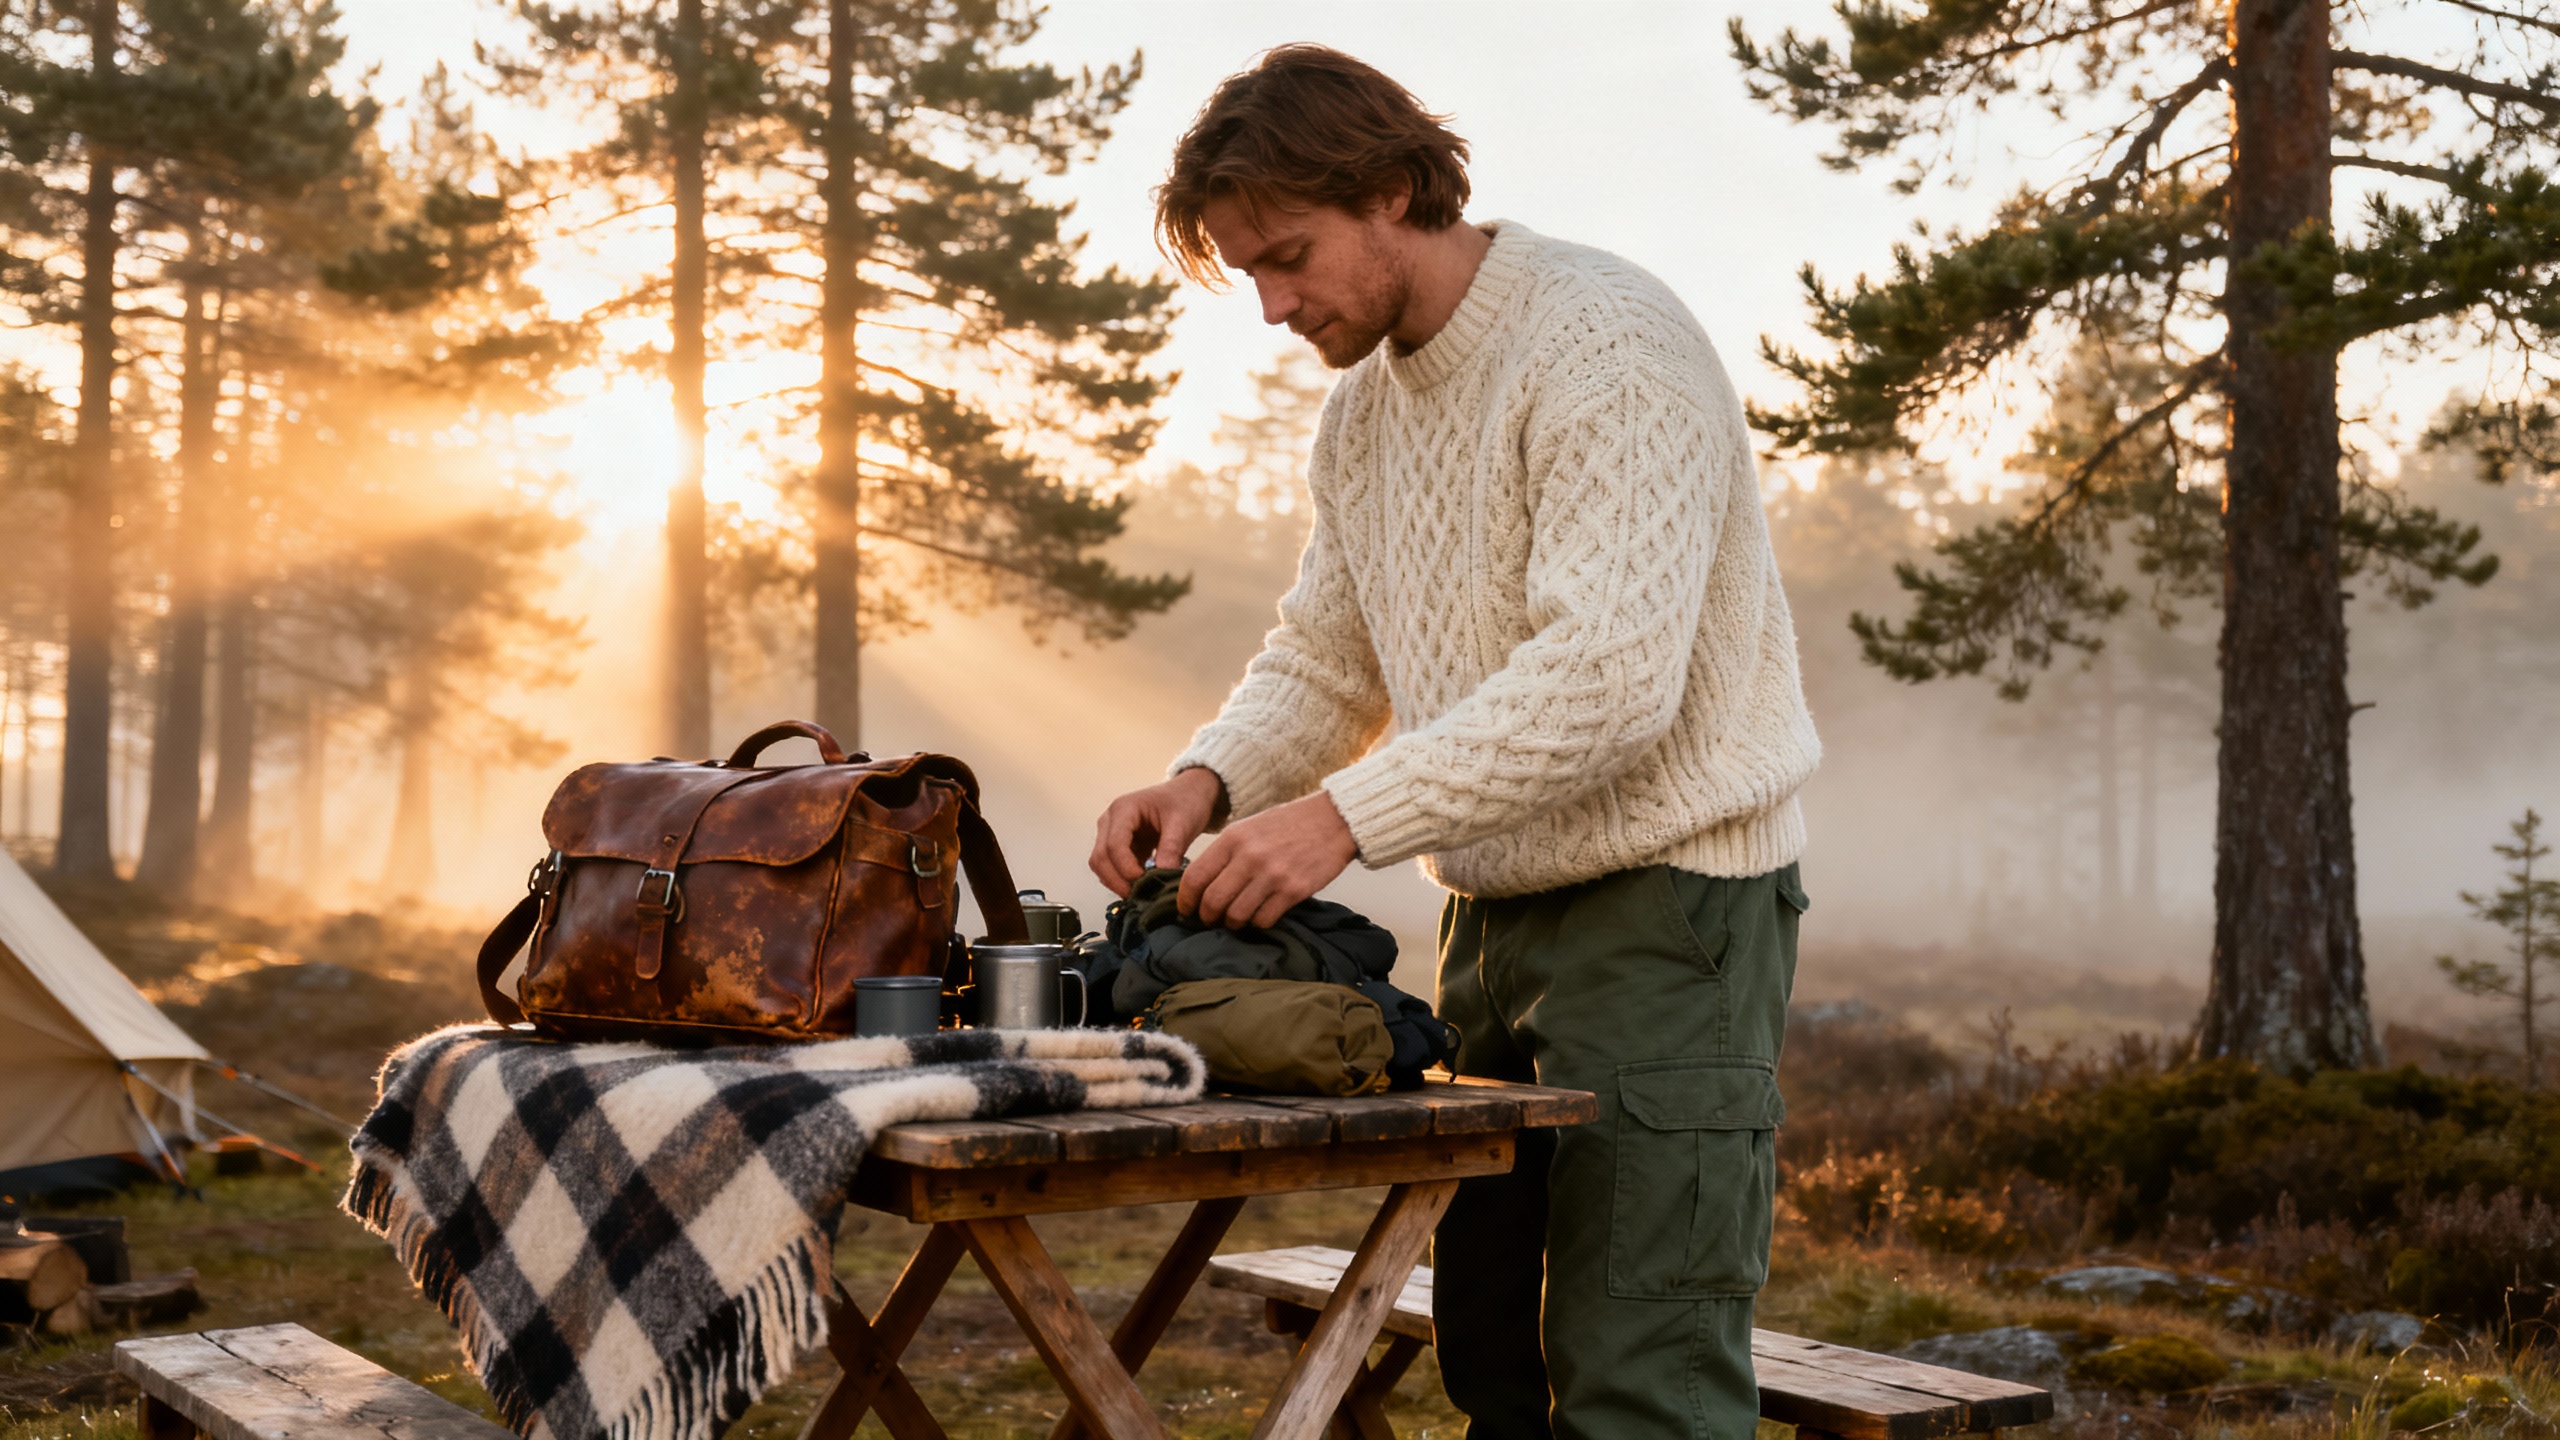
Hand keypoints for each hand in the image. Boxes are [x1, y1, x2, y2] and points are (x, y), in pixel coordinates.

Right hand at [1090, 768, 1225, 896]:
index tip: (1142, 883)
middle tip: (1140, 896)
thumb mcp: (1183, 823)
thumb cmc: (1185, 802)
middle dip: (1117, 880)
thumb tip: (1161, 877)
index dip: (1125, 867)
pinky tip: (1141, 888)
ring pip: (1101, 864)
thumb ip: (1171, 849)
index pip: (1114, 844)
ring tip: (1141, 893)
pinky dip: (1121, 880)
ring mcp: (1111, 833)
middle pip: (1100, 857)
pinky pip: (1111, 867)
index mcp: (1124, 809)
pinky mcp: (1118, 846)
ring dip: (1116, 882)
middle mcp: (1110, 820)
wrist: (1189, 795)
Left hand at [1179, 790, 1359, 929]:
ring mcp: (1272, 875)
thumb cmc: (1288, 824)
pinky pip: (1264, 919)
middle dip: (1207, 916)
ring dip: (1232, 923)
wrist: (1333, 820)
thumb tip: (1201, 884)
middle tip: (1210, 920)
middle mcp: (1249, 856)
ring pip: (1237, 915)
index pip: (1195, 877)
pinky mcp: (1293, 890)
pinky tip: (1260, 915)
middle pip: (1212, 901)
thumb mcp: (1249, 827)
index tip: (1187, 909)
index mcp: (1233, 838)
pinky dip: (1258, 923)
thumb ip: (1225, 853)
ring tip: (1235, 920)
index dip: (1185, 899)